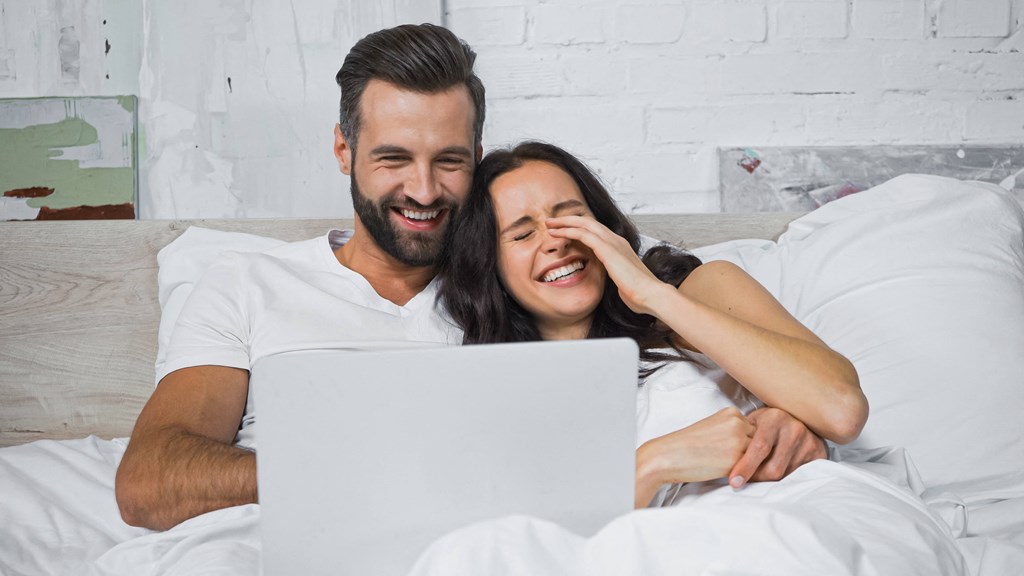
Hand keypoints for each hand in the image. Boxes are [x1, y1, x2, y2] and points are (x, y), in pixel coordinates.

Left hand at [545, 215, 669, 314]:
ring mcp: (613, 242)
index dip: (579, 229)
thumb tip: (615, 283)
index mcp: (620, 247)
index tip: (564, 231)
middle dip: (568, 220)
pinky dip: (568, 231)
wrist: (650, 295)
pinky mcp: (607, 249)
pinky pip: (583, 234)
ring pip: (584, 223)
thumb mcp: (623, 281)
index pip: (596, 231)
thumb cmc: (639, 294)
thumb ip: (616, 276)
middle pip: (588, 222)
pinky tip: (556, 233)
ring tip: (549, 224)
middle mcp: (616, 240)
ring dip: (564, 222)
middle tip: (552, 222)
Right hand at [638, 407, 754, 487]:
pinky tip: (727, 473)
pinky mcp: (736, 459)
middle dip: (751, 452)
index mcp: (731, 413)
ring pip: (758, 456)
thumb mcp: (713, 427)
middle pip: (759, 441)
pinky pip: (751, 469)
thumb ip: (732, 430)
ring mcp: (738, 441)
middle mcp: (738, 423)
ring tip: (731, 468)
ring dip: (750, 464)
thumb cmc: (688, 445)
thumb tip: (754, 445)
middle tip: (734, 462)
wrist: (669, 456)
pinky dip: (744, 473)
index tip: (732, 450)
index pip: (753, 428)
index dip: (746, 442)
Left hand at [727, 406, 826, 488]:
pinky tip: (776, 470)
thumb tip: (724, 461)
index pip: (760, 448)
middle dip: (756, 478)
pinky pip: (797, 475)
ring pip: (785, 474)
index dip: (746, 467)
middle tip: (744, 480)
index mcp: (774, 418)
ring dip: (769, 479)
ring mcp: (809, 441)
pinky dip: (784, 477)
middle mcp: (794, 428)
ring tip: (759, 472)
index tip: (734, 481)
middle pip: (773, 468)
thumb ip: (742, 437)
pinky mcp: (819, 453)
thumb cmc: (767, 422)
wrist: (797, 415)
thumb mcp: (753, 422)